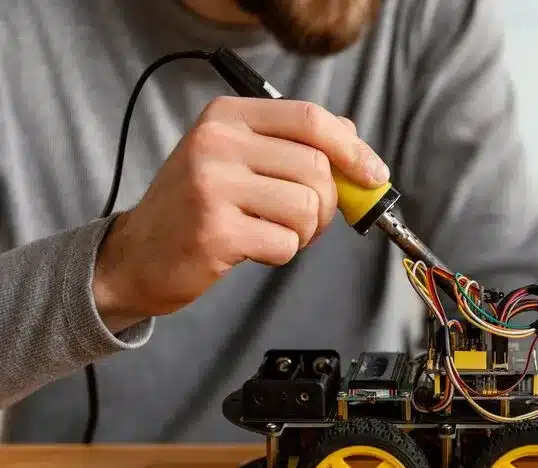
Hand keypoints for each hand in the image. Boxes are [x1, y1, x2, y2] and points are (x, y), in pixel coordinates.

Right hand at [92, 96, 389, 330]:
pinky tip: (254, 248)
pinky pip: (287, 243)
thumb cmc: (198, 207)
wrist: (139, 255)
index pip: (310, 119)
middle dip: (329, 204)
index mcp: (226, 117)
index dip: (353, 148)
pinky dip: (283, 253)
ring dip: (306, 232)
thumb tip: (353, 137)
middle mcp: (216, 143)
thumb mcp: (237, 159)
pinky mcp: (216, 231)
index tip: (374, 174)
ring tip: (276, 233)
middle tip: (309, 220)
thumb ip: (291, 144)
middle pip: (317, 168)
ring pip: (308, 208)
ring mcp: (212, 186)